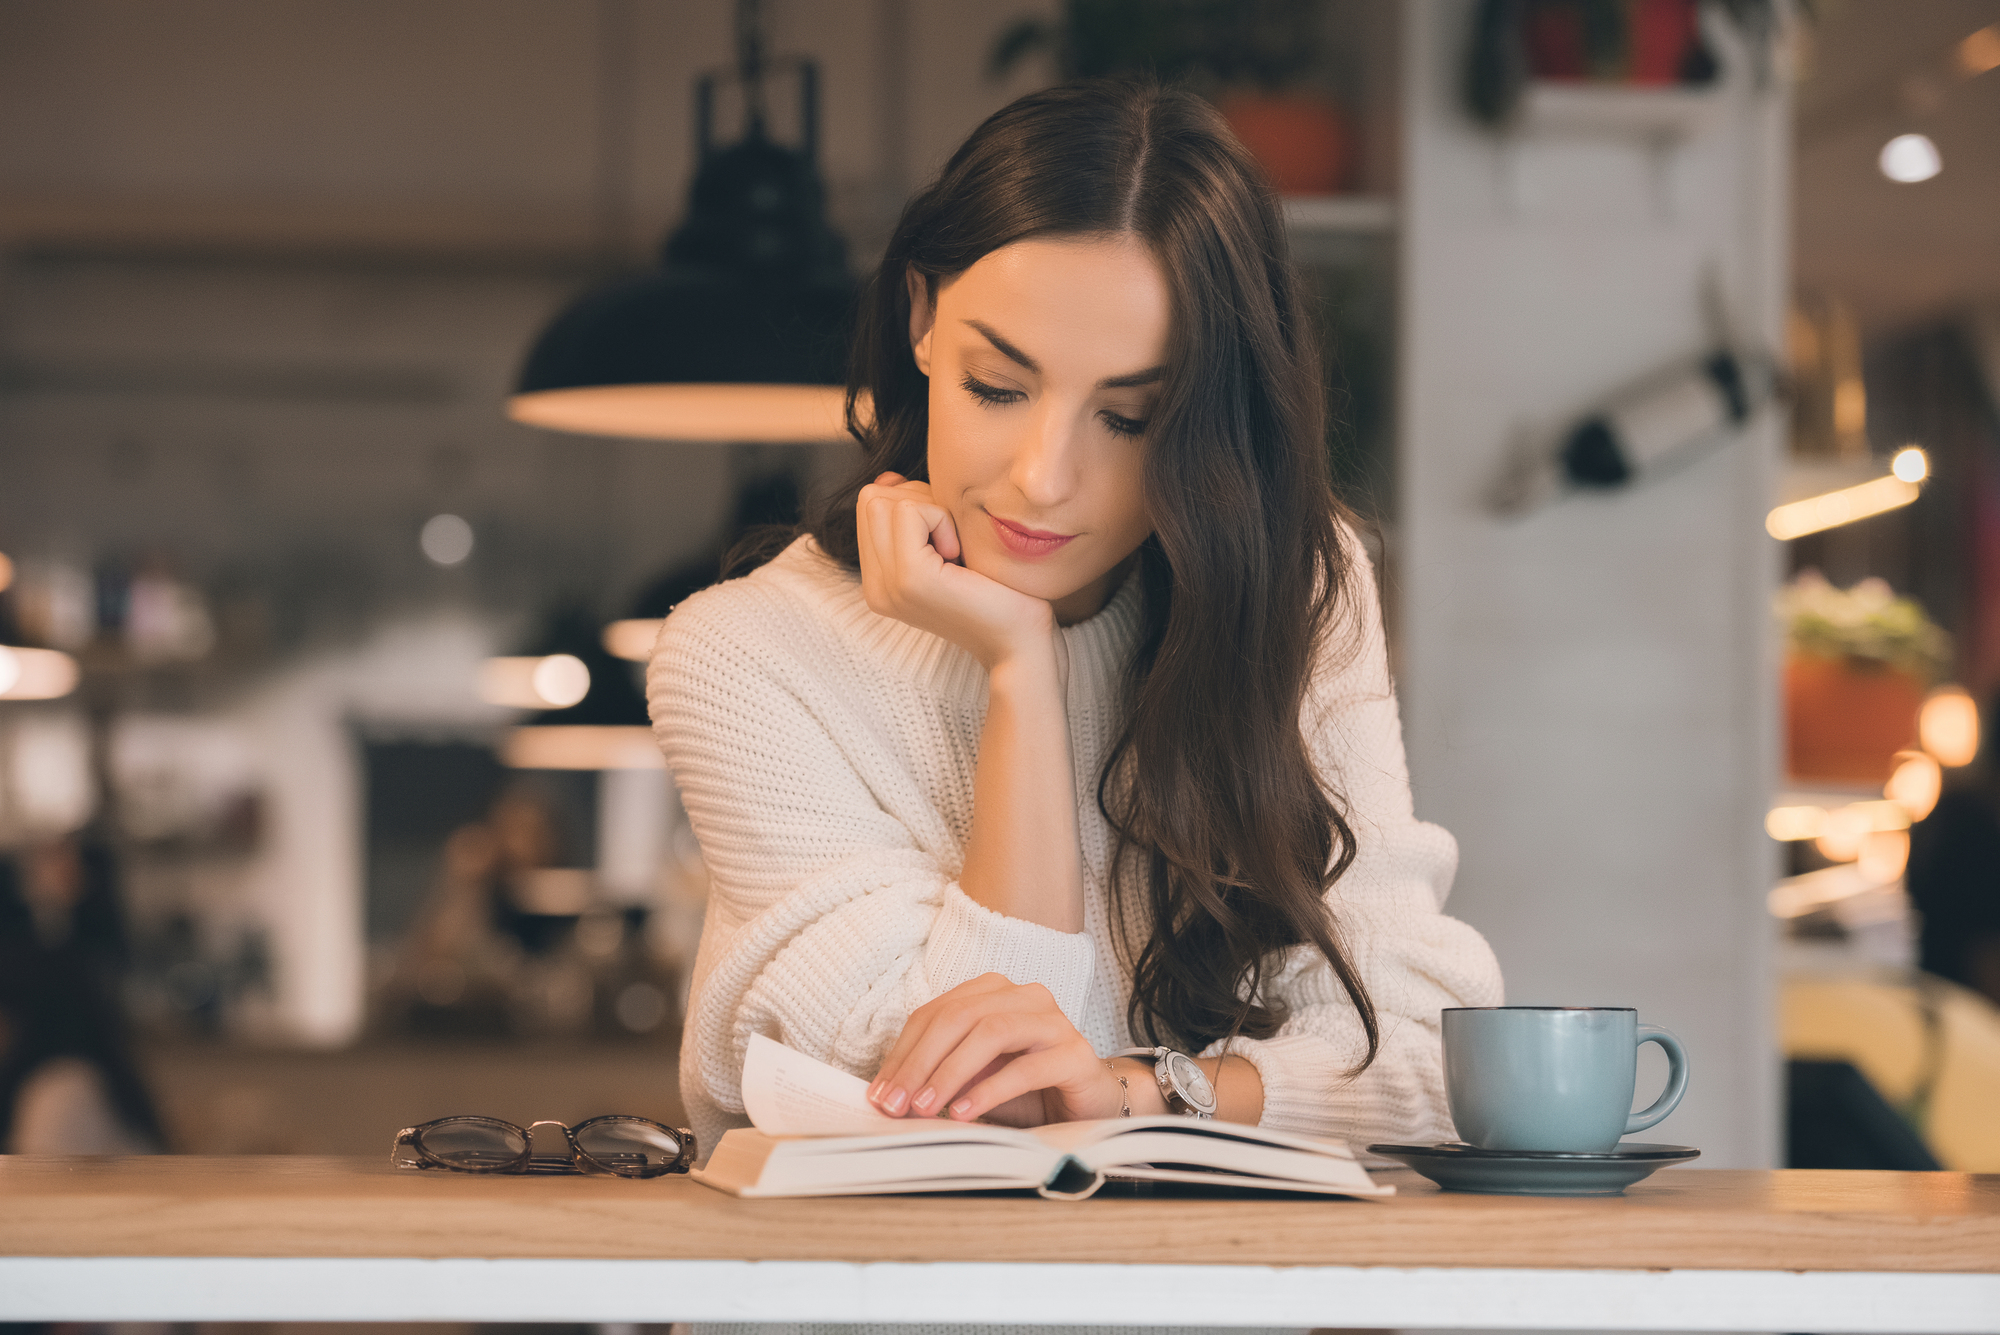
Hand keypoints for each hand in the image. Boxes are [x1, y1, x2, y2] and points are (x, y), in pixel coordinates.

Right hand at [857, 473, 1056, 671]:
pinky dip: (941, 521)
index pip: (870, 505)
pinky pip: (909, 511)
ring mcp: (886, 585)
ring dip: (931, 512)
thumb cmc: (998, 592)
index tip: (949, 542)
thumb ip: (916, 515)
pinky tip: (960, 557)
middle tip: (953, 544)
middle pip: (871, 498)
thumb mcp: (949, 546)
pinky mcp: (909, 578)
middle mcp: (875, 587)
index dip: (916, 504)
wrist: (1019, 643)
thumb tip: (889, 477)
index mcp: (880, 581)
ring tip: (956, 554)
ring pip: (884, 500)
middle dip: (919, 502)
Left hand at [867, 974, 1124, 1125]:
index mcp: (994, 993)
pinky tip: (963, 1112)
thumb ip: (939, 1075)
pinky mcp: (1075, 1054)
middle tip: (896, 1103)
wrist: (1091, 1105)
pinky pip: (1026, 1067)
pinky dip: (989, 1090)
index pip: (936, 1013)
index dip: (903, 1052)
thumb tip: (889, 1094)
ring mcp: (1053, 1022)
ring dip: (950, 1071)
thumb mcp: (974, 1080)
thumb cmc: (1027, 1092)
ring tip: (925, 1107)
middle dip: (920, 1062)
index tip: (880, 1093)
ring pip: (991, 1032)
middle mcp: (1025, 997)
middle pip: (959, 1017)